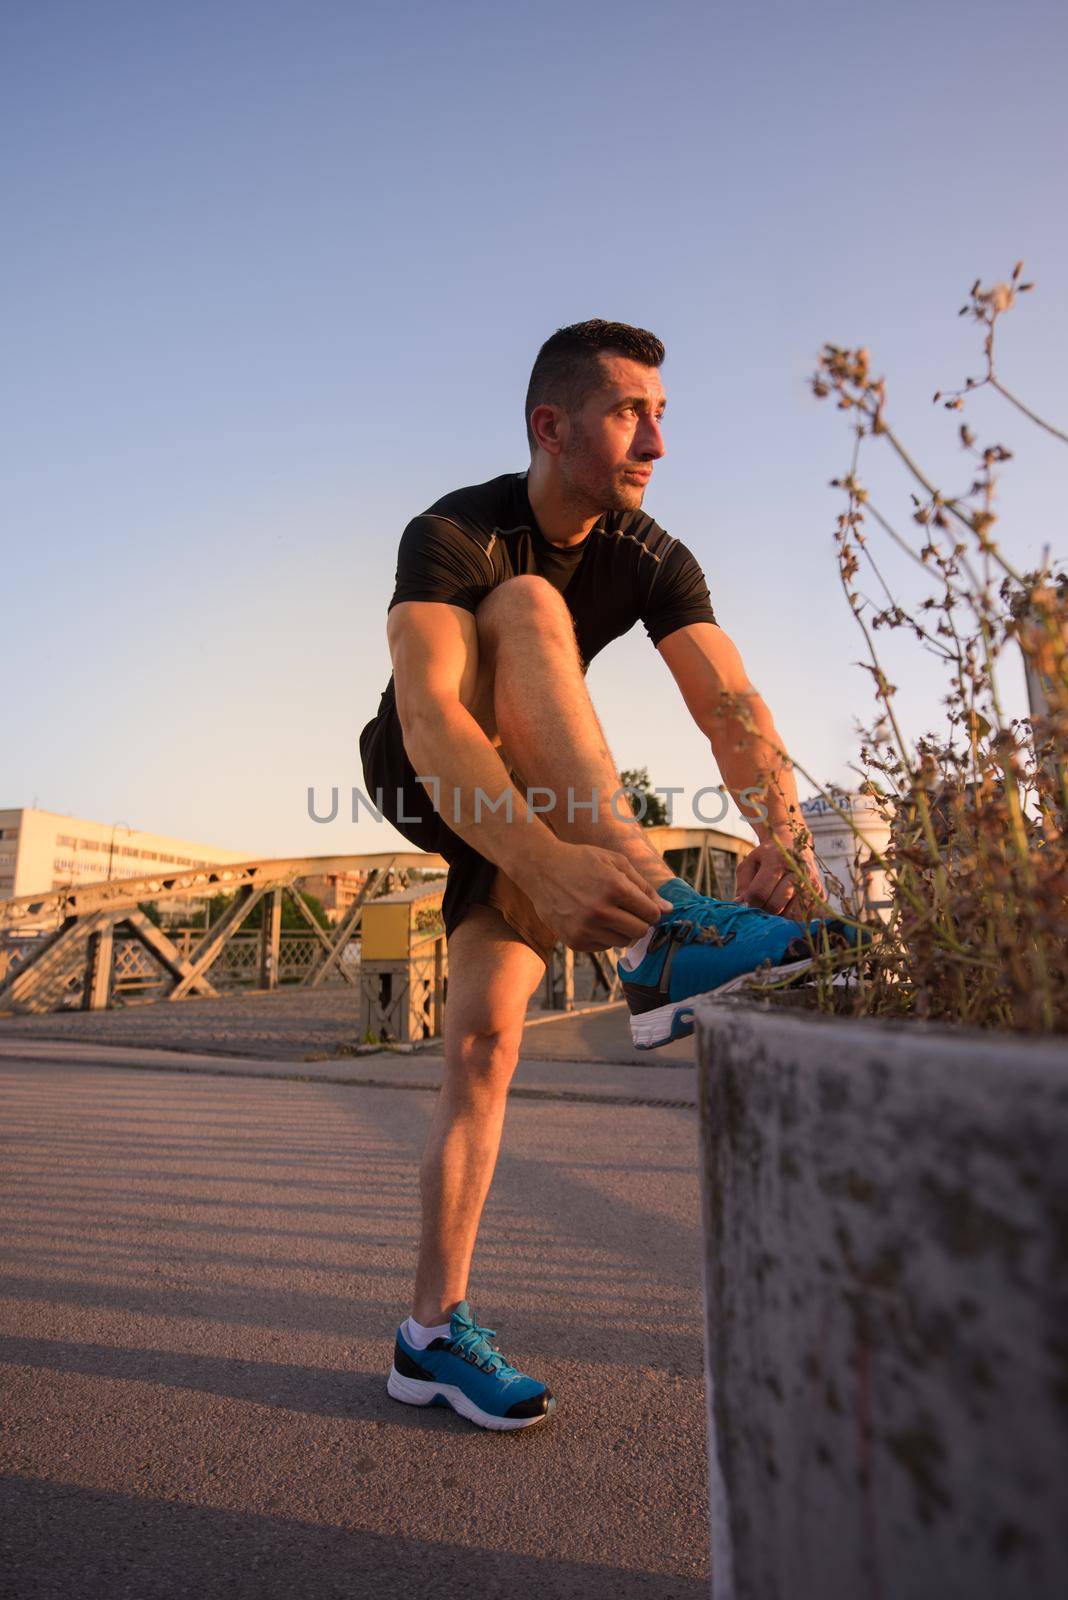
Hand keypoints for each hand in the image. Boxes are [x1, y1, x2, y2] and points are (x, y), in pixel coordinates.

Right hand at [517, 840, 672, 951]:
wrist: (541, 869)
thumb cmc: (582, 861)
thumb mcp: (616, 862)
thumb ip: (644, 886)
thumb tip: (668, 910)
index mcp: (614, 887)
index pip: (651, 913)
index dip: (651, 909)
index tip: (643, 904)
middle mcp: (600, 911)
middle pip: (641, 931)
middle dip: (640, 921)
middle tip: (628, 910)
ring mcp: (585, 929)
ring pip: (624, 942)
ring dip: (622, 929)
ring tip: (607, 911)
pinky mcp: (575, 941)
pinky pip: (604, 947)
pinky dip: (604, 935)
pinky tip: (592, 918)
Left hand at [736, 839, 824, 921]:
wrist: (795, 846)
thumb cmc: (768, 858)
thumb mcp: (750, 863)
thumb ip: (743, 885)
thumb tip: (742, 907)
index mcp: (778, 860)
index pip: (759, 893)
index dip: (748, 902)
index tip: (746, 902)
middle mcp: (798, 872)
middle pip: (775, 907)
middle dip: (762, 910)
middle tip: (759, 905)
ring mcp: (812, 885)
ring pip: (789, 915)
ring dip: (777, 916)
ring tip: (772, 904)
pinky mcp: (821, 896)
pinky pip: (802, 917)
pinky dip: (790, 916)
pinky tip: (786, 905)